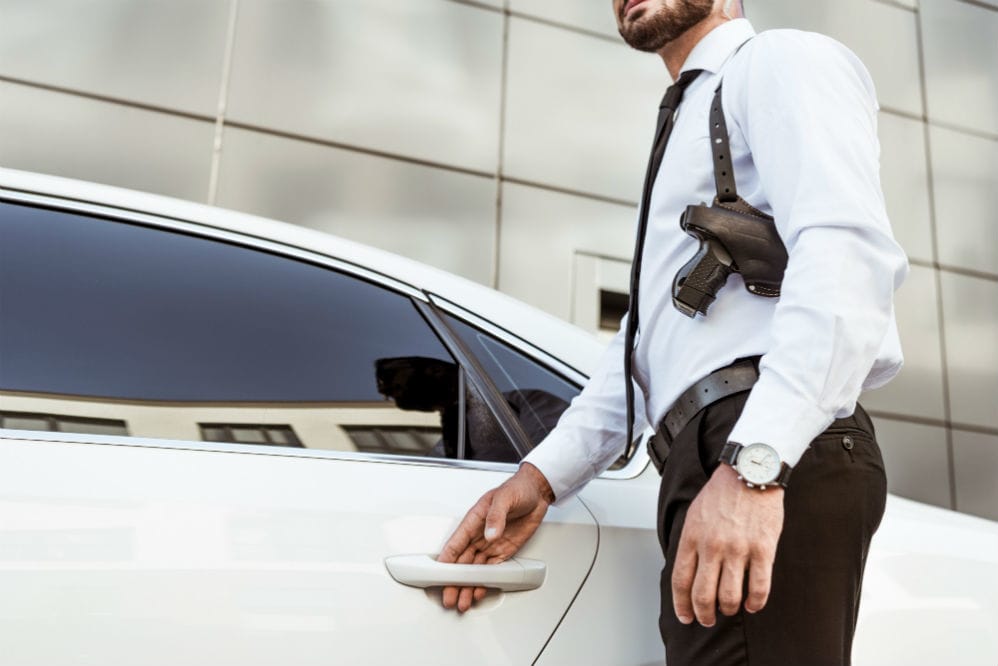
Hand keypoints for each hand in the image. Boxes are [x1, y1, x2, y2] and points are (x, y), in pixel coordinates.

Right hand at [437, 462, 554, 611]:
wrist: (538, 493)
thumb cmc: (518, 489)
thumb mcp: (505, 498)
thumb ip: (496, 517)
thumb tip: (490, 534)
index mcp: (474, 520)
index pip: (456, 543)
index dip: (446, 560)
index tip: (439, 575)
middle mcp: (480, 535)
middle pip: (462, 562)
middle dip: (454, 581)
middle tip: (449, 597)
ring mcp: (491, 544)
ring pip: (475, 569)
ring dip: (468, 585)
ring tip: (462, 601)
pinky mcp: (504, 551)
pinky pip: (491, 569)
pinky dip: (484, 582)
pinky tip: (479, 591)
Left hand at [671, 463, 783, 626]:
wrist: (750, 472)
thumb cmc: (722, 492)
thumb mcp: (694, 514)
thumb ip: (690, 542)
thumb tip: (687, 570)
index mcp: (692, 536)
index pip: (680, 581)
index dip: (682, 605)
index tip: (686, 616)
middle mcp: (712, 546)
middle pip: (702, 594)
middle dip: (703, 614)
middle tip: (707, 619)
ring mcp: (738, 549)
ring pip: (729, 596)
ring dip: (728, 610)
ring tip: (729, 609)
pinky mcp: (762, 549)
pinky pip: (759, 587)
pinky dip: (755, 602)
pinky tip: (752, 605)